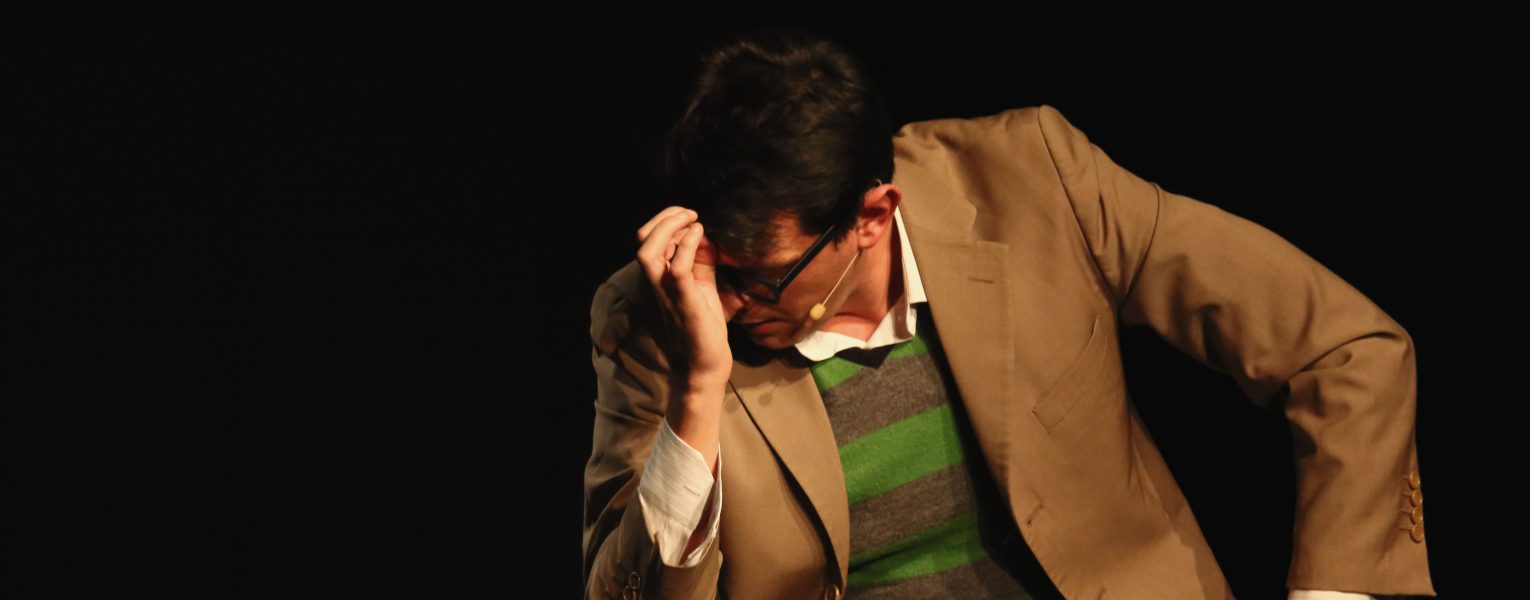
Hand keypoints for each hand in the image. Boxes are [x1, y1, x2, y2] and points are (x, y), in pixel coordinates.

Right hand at [635, 206, 732, 393]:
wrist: (704, 366)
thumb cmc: (702, 328)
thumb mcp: (700, 286)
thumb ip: (699, 261)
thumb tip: (703, 234)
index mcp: (655, 279)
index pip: (646, 240)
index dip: (665, 221)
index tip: (689, 217)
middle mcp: (653, 284)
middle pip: (641, 239)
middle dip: (665, 217)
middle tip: (690, 213)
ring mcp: (664, 293)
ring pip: (648, 251)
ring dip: (670, 227)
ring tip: (692, 220)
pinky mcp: (682, 302)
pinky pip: (677, 268)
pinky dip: (687, 245)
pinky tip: (700, 235)